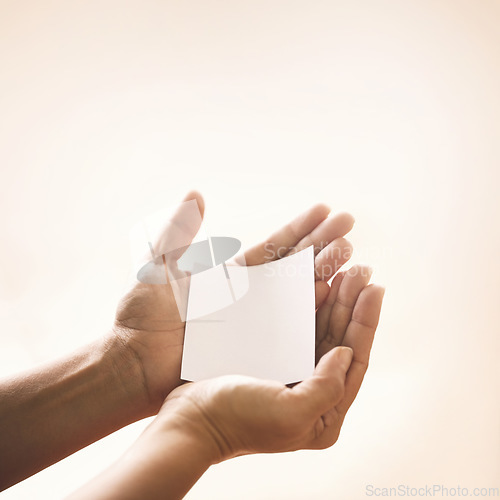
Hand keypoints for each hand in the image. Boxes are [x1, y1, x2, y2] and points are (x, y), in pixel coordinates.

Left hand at [113, 191, 354, 412]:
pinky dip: (313, 312)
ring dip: (326, 274)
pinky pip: (291, 328)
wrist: (134, 366)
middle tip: (350, 228)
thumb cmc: (143, 318)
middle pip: (294, 266)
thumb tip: (196, 192)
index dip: (300, 228)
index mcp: (230, 275)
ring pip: (298, 294)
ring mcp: (255, 323)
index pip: (274, 246)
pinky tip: (334, 296)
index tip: (326, 210)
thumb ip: (179, 233)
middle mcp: (249, 297)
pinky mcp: (256, 348)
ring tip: (353, 257)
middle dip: (322, 245)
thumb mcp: (161, 268)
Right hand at [151, 270, 383, 460]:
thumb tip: (346, 353)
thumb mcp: (290, 412)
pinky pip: (298, 328)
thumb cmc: (236, 418)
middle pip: (340, 340)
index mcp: (324, 414)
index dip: (366, 322)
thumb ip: (327, 387)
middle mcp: (312, 393)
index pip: (354, 360)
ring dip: (335, 301)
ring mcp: (292, 374)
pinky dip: (309, 305)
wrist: (190, 419)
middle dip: (351, 304)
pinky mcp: (272, 360)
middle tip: (362, 270)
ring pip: (321, 330)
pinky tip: (318, 284)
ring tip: (347, 270)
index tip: (375, 287)